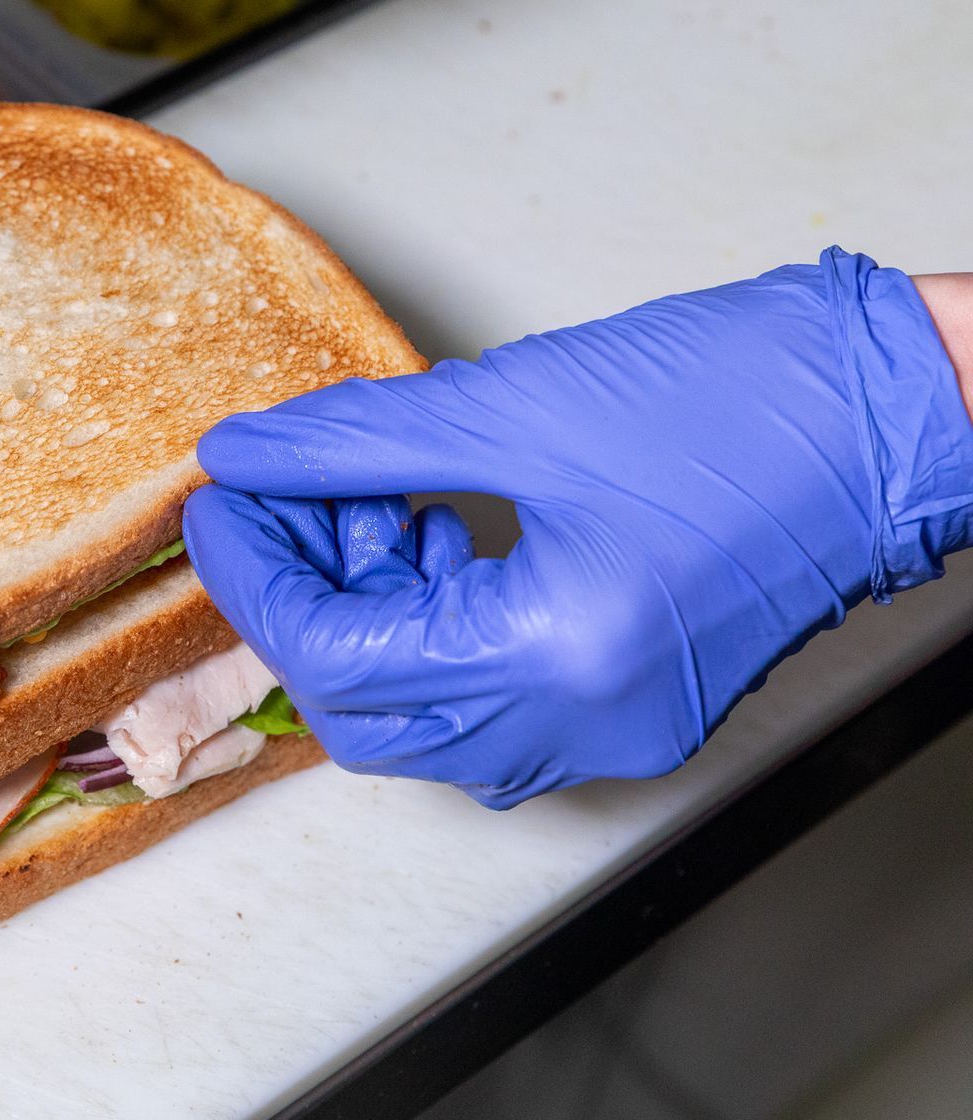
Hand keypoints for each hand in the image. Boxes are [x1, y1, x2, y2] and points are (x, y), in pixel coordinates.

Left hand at [183, 249, 972, 806]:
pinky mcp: (635, 701)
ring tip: (367, 498)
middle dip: (301, 601)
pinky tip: (432, 527)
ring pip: (425, 712)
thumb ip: (356, 441)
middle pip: (367, 712)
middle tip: (277, 502)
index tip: (217, 502)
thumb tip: (245, 453)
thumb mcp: (515, 402)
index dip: (253, 577)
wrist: (903, 411)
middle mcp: (585, 724)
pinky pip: (491, 698)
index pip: (334, 659)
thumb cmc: (749, 394)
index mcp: (556, 657)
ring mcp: (616, 728)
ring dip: (367, 611)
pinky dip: (436, 624)